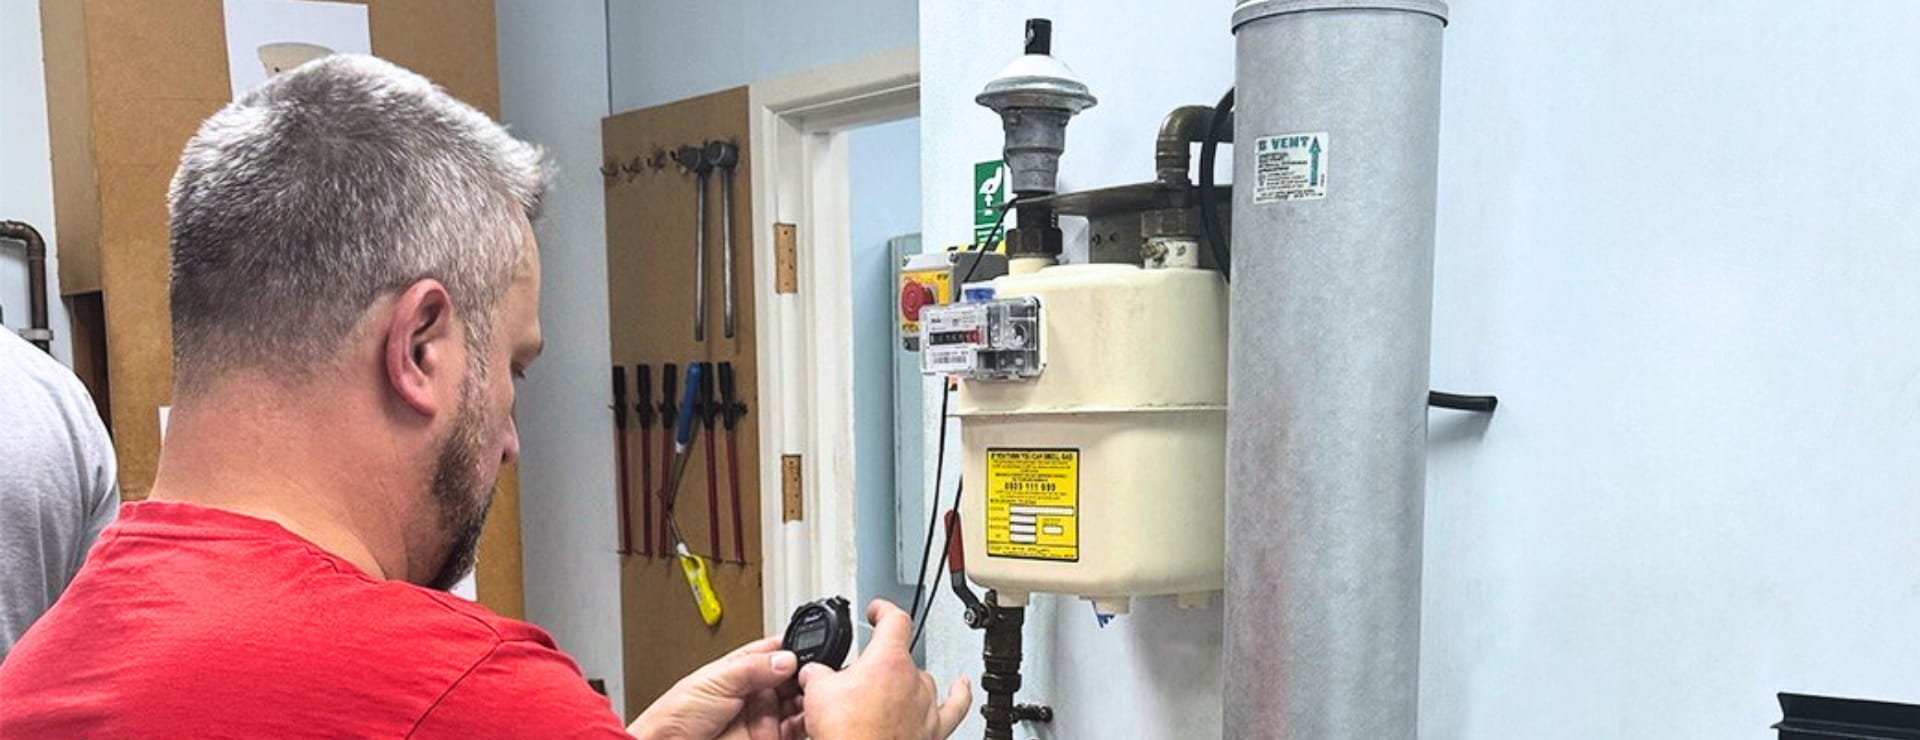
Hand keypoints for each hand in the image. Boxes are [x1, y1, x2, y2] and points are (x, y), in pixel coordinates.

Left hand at [628, 637, 804, 739]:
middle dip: (808, 673)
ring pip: (799, 703)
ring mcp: (761, 717)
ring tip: (820, 693)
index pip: (774, 652)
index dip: (795, 647)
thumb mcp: (714, 682)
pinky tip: (814, 714)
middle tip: (821, 672)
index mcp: (738, 670)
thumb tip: (786, 657)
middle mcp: (753, 693)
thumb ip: (752, 667)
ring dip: (811, 697)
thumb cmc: (674, 718)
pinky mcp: (768, 739)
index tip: (815, 646)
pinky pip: (797, 729)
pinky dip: (809, 721)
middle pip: (792, 677)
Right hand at [798, 600, 971, 739]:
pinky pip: (954, 707)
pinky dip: (959, 695)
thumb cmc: (848, 735)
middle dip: (879, 667)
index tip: (877, 611)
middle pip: (901, 658)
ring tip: (882, 698)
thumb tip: (813, 674)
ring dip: (904, 685)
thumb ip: (818, 675)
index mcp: (888, 661)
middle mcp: (913, 680)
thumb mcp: (818, 694)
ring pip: (921, 683)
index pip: (893, 620)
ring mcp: (926, 705)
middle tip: (856, 680)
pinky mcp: (934, 731)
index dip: (883, 610)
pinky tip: (960, 687)